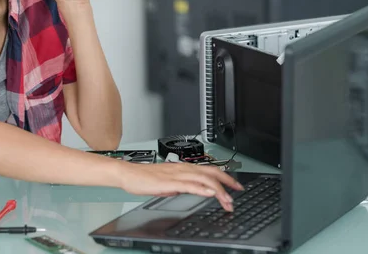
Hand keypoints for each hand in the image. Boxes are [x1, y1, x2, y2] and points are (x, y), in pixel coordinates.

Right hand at [118, 162, 243, 211]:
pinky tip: (210, 193)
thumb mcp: (168, 182)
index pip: (209, 169)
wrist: (129, 174)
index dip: (225, 176)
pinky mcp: (170, 183)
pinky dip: (202, 189)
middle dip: (227, 182)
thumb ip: (180, 185)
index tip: (235, 185)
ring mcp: (177, 175)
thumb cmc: (144, 177)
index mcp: (183, 168)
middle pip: (211, 172)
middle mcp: (183, 168)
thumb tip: (189, 190)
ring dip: (218, 189)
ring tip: (228, 199)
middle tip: (238, 191)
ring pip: (203, 178)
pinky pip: (190, 185)